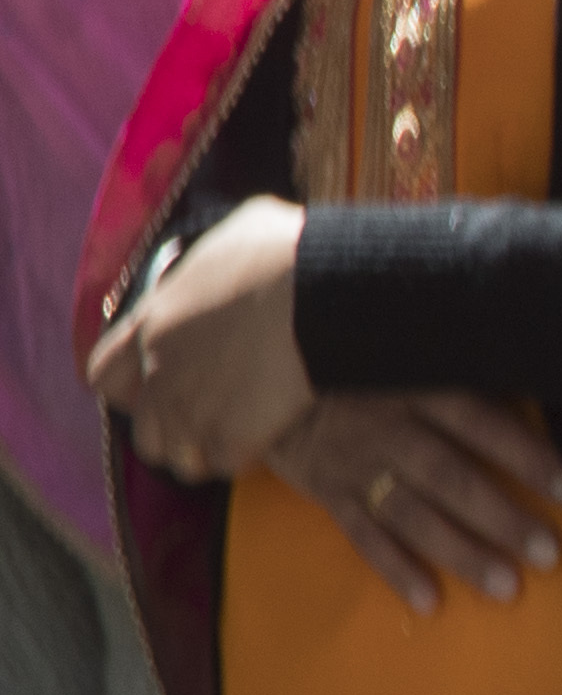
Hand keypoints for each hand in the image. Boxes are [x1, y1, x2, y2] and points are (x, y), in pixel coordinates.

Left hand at [86, 198, 315, 482]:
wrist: (323, 289)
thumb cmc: (287, 250)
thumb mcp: (242, 230)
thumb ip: (219, 255)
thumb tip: (237, 250)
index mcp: (154, 322)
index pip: (105, 375)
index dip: (129, 387)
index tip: (157, 385)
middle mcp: (160, 372)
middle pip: (145, 433)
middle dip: (173, 432)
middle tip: (211, 417)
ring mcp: (193, 409)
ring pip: (181, 459)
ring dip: (207, 451)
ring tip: (239, 434)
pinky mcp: (233, 436)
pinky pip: (225, 464)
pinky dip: (244, 456)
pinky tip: (267, 435)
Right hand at [263, 391, 561, 612]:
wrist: (267, 375)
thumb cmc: (364, 364)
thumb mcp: (408, 351)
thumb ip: (462, 370)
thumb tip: (539, 383)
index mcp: (417, 387)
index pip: (480, 423)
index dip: (524, 455)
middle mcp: (389, 429)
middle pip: (451, 478)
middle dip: (501, 519)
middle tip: (548, 554)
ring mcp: (356, 464)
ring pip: (414, 515)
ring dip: (460, 553)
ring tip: (507, 588)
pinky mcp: (328, 493)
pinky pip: (364, 537)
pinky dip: (396, 570)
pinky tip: (430, 602)